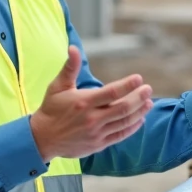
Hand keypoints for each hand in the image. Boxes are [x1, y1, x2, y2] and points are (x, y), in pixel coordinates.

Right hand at [30, 46, 153, 162]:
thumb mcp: (58, 86)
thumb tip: (73, 47)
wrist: (43, 138)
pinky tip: (140, 120)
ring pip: (124, 122)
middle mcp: (92, 118)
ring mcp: (96, 133)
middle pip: (123, 108)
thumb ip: (69, 67)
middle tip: (148, 89)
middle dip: (138, 98)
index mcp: (84, 102)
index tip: (138, 78)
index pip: (111, 92)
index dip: (127, 85)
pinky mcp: (98, 144)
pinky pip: (120, 136)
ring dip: (139, 112)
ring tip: (149, 103)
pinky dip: (132, 128)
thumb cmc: (51, 108)